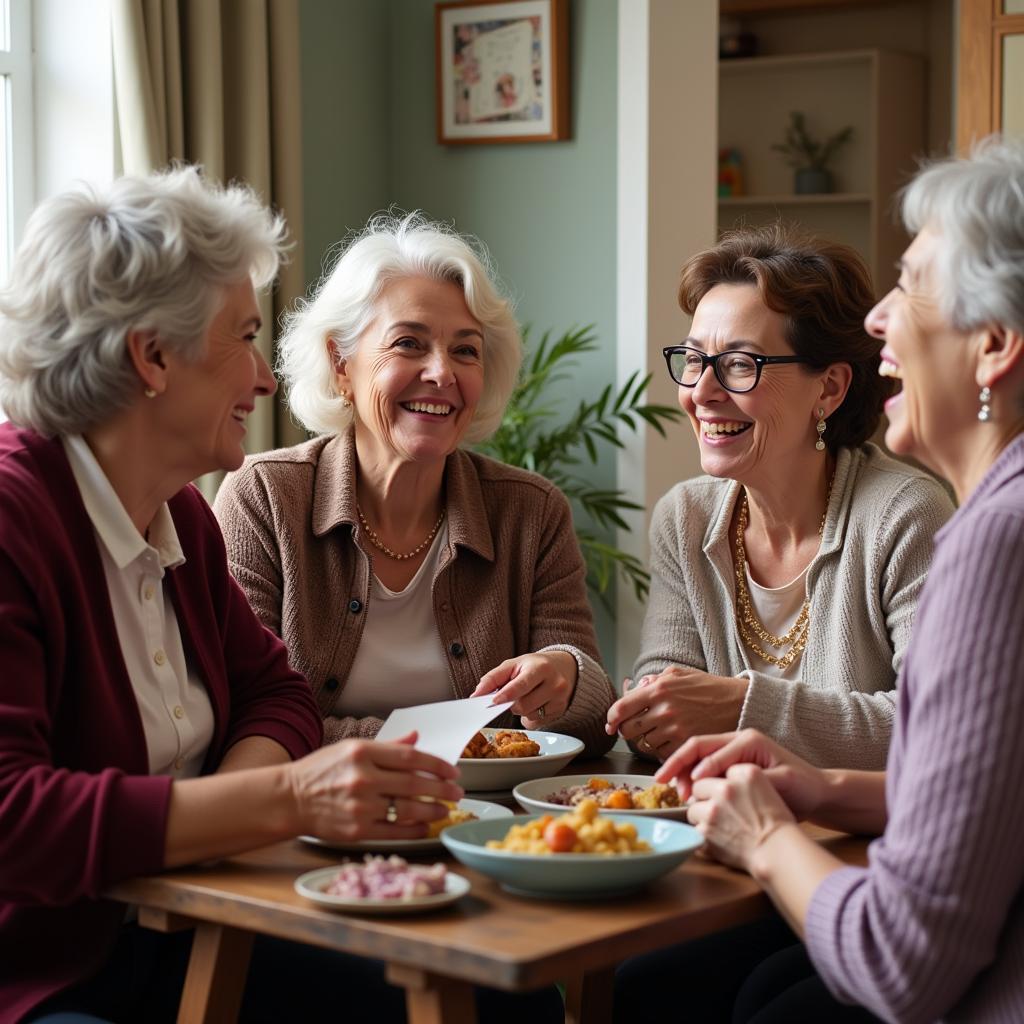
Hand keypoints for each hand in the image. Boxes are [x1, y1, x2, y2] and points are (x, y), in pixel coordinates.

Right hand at [287, 732, 462, 842]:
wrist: (289, 799)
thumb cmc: (321, 771)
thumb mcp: (350, 748)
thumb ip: (387, 746)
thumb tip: (417, 738)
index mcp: (362, 752)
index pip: (411, 757)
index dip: (438, 765)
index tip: (453, 771)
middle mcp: (363, 778)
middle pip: (415, 784)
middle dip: (443, 789)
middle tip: (458, 793)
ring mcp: (360, 806)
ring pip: (409, 809)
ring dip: (434, 810)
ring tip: (445, 809)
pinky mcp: (357, 830)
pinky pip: (396, 831)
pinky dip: (416, 830)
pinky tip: (426, 827)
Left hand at [470, 651, 577, 727]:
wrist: (563, 668)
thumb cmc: (533, 666)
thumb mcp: (513, 664)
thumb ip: (493, 678)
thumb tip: (476, 695)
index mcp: (541, 668)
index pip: (521, 685)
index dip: (506, 695)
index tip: (494, 702)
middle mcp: (554, 684)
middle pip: (523, 705)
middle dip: (511, 703)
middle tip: (512, 694)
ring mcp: (560, 699)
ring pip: (529, 716)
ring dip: (521, 710)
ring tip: (527, 696)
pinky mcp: (561, 711)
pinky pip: (537, 722)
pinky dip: (530, 716)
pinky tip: (535, 703)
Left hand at [604, 667, 747, 759]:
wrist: (738, 702)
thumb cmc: (707, 687)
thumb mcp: (679, 674)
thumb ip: (654, 680)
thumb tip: (632, 688)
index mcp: (659, 688)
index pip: (621, 707)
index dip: (611, 719)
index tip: (610, 724)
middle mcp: (664, 709)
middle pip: (628, 729)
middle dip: (627, 730)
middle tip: (635, 728)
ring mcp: (675, 728)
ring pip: (644, 743)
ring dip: (647, 740)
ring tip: (660, 732)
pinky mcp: (686, 744)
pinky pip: (661, 753)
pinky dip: (662, 750)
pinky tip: (672, 740)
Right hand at [655, 729, 826, 818]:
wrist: (819, 793)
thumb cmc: (804, 787)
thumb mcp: (782, 783)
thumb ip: (750, 780)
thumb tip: (720, 782)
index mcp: (748, 739)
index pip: (710, 749)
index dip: (694, 769)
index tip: (684, 790)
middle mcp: (738, 740)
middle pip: (697, 746)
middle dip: (677, 764)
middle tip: (661, 783)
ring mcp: (734, 750)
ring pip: (698, 756)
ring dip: (683, 772)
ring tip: (676, 793)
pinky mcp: (733, 763)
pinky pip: (705, 766)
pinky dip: (693, 778)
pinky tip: (687, 793)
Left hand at [686, 762, 797, 871]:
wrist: (779, 852)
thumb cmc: (776, 822)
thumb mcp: (764, 787)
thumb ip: (738, 778)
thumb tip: (712, 782)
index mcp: (743, 774)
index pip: (716, 770)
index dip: (717, 784)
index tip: (725, 796)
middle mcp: (726, 789)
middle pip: (698, 787)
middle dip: (704, 799)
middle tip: (719, 812)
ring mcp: (713, 811)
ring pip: (692, 809)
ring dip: (701, 817)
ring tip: (720, 827)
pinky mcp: (706, 832)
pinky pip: (694, 829)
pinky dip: (703, 835)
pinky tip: (719, 839)